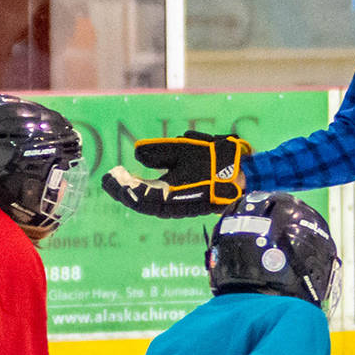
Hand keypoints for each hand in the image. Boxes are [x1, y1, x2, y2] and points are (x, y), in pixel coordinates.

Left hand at [102, 132, 249, 217]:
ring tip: (122, 178)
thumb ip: (157, 151)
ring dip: (135, 192)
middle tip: (110, 177)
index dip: (121, 187)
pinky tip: (142, 181)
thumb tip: (137, 155)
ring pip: (150, 203)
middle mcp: (174, 206)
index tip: (110, 174)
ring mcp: (181, 206)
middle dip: (124, 190)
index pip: (138, 196)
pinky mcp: (186, 202)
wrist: (244, 174)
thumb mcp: (183, 148)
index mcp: (171, 196)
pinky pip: (161, 200)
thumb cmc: (215, 161)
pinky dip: (149, 192)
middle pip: (141, 203)